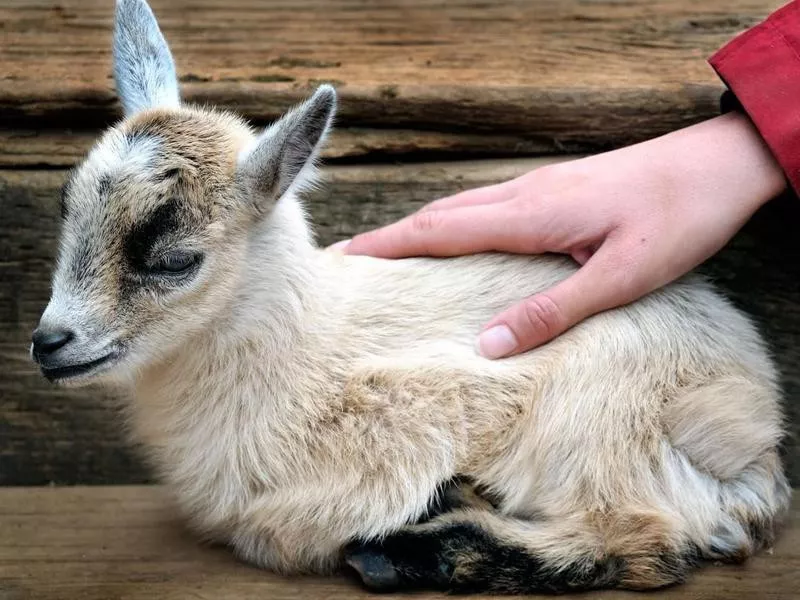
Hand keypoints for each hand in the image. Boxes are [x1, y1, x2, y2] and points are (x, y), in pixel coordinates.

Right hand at [343, 112, 785, 357]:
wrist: (719, 163)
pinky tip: (455, 245)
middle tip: (349, 265)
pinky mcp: (553, 190)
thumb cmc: (678, 218)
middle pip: (438, 215)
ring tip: (388, 260)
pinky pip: (485, 207)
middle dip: (389, 239)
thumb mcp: (621, 276)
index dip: (388, 247)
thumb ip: (554, 310)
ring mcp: (537, 188)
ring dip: (418, 231)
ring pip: (459, 208)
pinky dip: (452, 225)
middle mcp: (524, 194)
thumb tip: (489, 344)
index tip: (343, 261)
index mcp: (531, 214)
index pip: (439, 231)